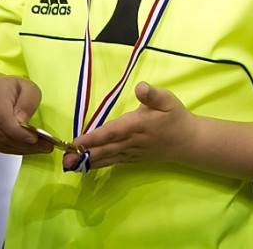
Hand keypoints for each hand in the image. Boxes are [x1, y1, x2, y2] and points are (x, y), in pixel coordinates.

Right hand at [0, 73, 53, 154]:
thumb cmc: (8, 89)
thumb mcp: (26, 86)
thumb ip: (28, 100)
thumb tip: (23, 120)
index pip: (4, 120)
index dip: (19, 132)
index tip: (35, 138)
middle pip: (4, 135)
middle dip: (26, 144)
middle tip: (46, 146)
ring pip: (3, 145)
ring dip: (24, 149)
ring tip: (42, 147)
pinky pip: (1, 148)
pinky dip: (17, 150)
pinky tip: (30, 148)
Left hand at [61, 82, 194, 170]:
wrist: (187, 142)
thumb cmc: (175, 117)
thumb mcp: (168, 100)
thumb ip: (153, 94)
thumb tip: (140, 87)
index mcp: (137, 125)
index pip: (111, 132)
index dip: (93, 137)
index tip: (77, 141)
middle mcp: (132, 141)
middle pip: (105, 148)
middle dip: (84, 153)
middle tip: (65, 158)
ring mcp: (131, 152)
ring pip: (107, 158)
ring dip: (88, 161)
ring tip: (69, 165)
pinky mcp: (132, 158)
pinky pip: (113, 162)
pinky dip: (99, 165)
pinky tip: (86, 167)